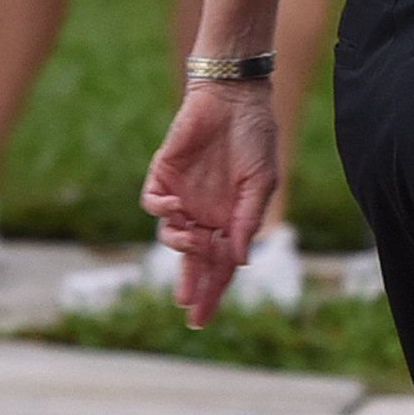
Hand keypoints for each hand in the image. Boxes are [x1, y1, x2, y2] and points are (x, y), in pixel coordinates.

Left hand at [140, 81, 281, 328]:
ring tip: (190, 241)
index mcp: (230, 220)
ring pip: (170, 234)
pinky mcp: (163, 174)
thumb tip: (239, 260)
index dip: (212, 291)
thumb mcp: (261, 182)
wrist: (234, 97)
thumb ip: (248, 220)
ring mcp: (183, 195)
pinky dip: (159, 209)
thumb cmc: (255, 138)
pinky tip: (174, 207)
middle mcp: (204, 214)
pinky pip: (152, 201)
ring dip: (178, 244)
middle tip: (186, 306)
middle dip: (190, 284)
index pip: (219, 265)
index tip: (202, 317)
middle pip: (193, 259)